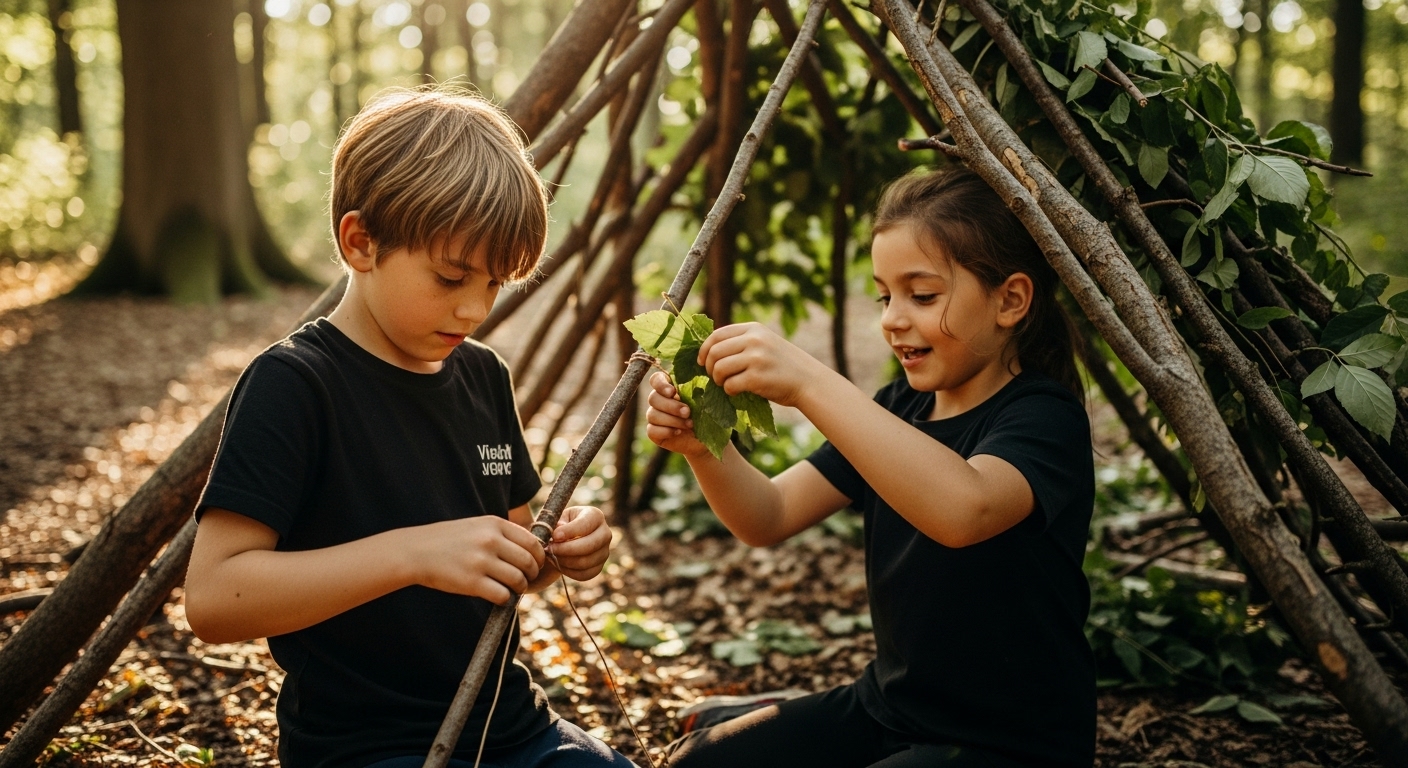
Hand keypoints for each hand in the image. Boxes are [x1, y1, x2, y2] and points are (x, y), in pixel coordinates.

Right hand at [406, 516, 544, 604]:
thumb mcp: (477, 526)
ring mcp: (481, 561)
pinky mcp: (472, 582)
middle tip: (525, 579)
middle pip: (529, 561)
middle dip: (532, 573)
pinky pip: (502, 595)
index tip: (536, 564)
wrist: (416, 551)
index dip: (539, 556)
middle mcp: (490, 540)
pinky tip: (497, 595)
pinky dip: (505, 598)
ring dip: (519, 587)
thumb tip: (532, 550)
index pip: (532, 541)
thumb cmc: (449, 540)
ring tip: (512, 588)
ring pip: (518, 579)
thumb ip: (502, 534)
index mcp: (494, 524)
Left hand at [546, 506, 611, 580]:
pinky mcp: (599, 566)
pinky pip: (584, 574)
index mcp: (595, 516)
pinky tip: (558, 563)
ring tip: (552, 555)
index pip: (585, 524)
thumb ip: (557, 524)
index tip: (554, 536)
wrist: (568, 538)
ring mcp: (604, 551)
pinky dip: (569, 571)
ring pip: (586, 562)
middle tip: (550, 549)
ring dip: (565, 561)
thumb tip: (558, 534)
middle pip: (589, 546)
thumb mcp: (558, 518)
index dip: (569, 531)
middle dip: (566, 549)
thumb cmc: (562, 524)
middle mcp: (605, 533)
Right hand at [645, 371, 711, 458]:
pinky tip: (678, 432)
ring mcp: (654, 417)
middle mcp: (658, 400)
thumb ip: (697, 389)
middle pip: (653, 398)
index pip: (656, 379)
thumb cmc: (705, 414)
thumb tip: (697, 383)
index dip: (660, 384)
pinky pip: (652, 430)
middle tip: (687, 412)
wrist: (705, 437)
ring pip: (652, 415)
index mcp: (668, 387)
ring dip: (672, 420)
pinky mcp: (654, 432)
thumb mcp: (704, 400)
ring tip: (689, 424)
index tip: (672, 392)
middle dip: (671, 406)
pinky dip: (666, 431)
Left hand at [699, 322, 820, 407]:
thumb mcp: (765, 343)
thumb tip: (708, 352)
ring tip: (726, 384)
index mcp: (754, 329)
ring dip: (718, 380)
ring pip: (719, 368)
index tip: (702, 361)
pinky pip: (730, 385)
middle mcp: (754, 340)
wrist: (808, 380)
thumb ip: (742, 342)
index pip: (717, 335)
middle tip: (715, 377)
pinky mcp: (757, 377)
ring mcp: (756, 358)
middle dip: (710, 367)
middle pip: (714, 352)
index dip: (704, 349)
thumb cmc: (783, 365)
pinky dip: (730, 391)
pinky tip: (738, 392)